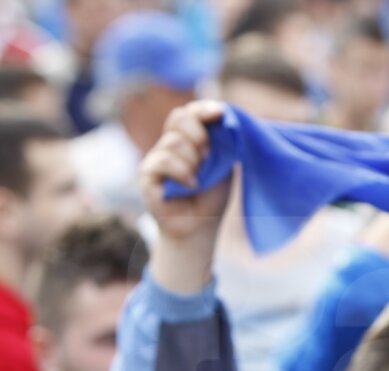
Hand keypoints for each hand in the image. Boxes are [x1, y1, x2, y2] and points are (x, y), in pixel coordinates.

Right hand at [139, 100, 229, 241]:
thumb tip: (225, 118)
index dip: (203, 109)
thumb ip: (223, 143)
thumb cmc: (212, 196)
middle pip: (179, 118)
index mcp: (189, 138)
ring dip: (194, 161)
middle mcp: (170, 143)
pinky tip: (191, 185)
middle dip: (200, 135)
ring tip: (199, 180)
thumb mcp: (224, 165)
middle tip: (209, 157)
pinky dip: (182, 172)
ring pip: (174, 142)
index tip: (220, 112)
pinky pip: (164, 161)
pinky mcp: (146, 173)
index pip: (190, 112)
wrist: (201, 226)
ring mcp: (156, 157)